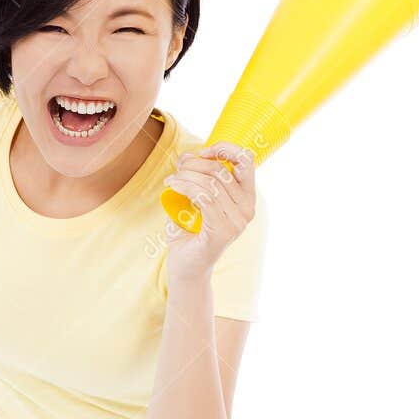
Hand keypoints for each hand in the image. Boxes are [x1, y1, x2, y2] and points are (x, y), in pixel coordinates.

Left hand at [161, 142, 255, 283]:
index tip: (204, 152)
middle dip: (196, 163)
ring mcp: (237, 222)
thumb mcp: (199, 201)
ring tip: (171, 179)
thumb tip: (188, 155)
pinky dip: (185, 186)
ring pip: (211, 183)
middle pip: (222, 171)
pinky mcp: (222, 232)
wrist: (186, 269)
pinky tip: (172, 185)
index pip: (247, 161)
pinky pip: (204, 197)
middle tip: (178, 167)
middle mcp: (247, 210)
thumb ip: (201, 179)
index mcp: (247, 199)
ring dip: (186, 175)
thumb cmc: (190, 235)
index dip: (226, 149)